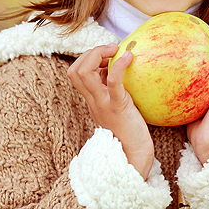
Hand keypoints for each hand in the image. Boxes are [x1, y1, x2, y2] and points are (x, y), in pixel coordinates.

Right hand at [68, 44, 153, 178]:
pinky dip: (118, 65)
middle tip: (111, 50)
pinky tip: (129, 57)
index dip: (87, 58)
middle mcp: (93, 101)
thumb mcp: (117, 109)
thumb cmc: (130, 134)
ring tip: (116, 50)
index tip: (107, 55)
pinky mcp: (118, 106)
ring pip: (84, 73)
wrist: (134, 158)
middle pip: (75, 70)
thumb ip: (112, 94)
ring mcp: (103, 104)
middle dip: (90, 53)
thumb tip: (117, 74)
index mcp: (92, 101)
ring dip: (98, 54)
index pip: (76, 73)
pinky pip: (112, 81)